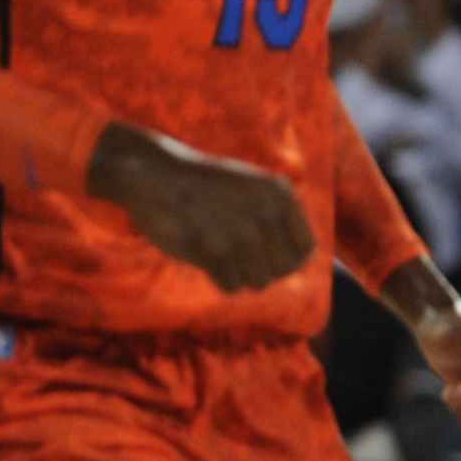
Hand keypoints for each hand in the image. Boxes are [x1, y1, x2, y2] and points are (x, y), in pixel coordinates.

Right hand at [88, 121, 316, 293]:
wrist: (156, 174)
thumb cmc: (208, 189)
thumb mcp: (254, 191)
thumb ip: (280, 221)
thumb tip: (300, 263)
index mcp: (280, 195)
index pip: (304, 251)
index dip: (287, 263)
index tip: (266, 260)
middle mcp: (266, 211)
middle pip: (281, 270)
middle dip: (260, 269)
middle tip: (236, 254)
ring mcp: (240, 230)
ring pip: (259, 281)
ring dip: (238, 273)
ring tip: (220, 250)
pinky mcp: (213, 249)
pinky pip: (232, 286)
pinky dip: (219, 278)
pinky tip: (205, 255)